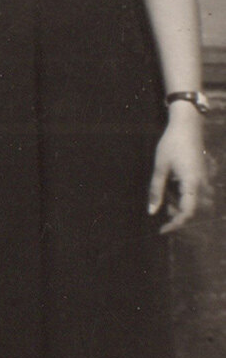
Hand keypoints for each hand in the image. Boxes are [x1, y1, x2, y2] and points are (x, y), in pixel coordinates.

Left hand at [150, 110, 211, 234]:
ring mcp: (206, 181)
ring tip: (167, 195)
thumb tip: (151, 212)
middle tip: (162, 205)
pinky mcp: (205, 177)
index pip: (188, 212)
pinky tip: (173, 187)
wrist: (188, 127)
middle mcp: (203, 185)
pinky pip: (198, 195)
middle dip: (177, 214)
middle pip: (194, 211)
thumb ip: (156, 190)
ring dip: (181, 206)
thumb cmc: (171, 145)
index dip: (176, 224)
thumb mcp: (159, 167)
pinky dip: (185, 197)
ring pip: (197, 204)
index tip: (162, 230)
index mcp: (192, 184)